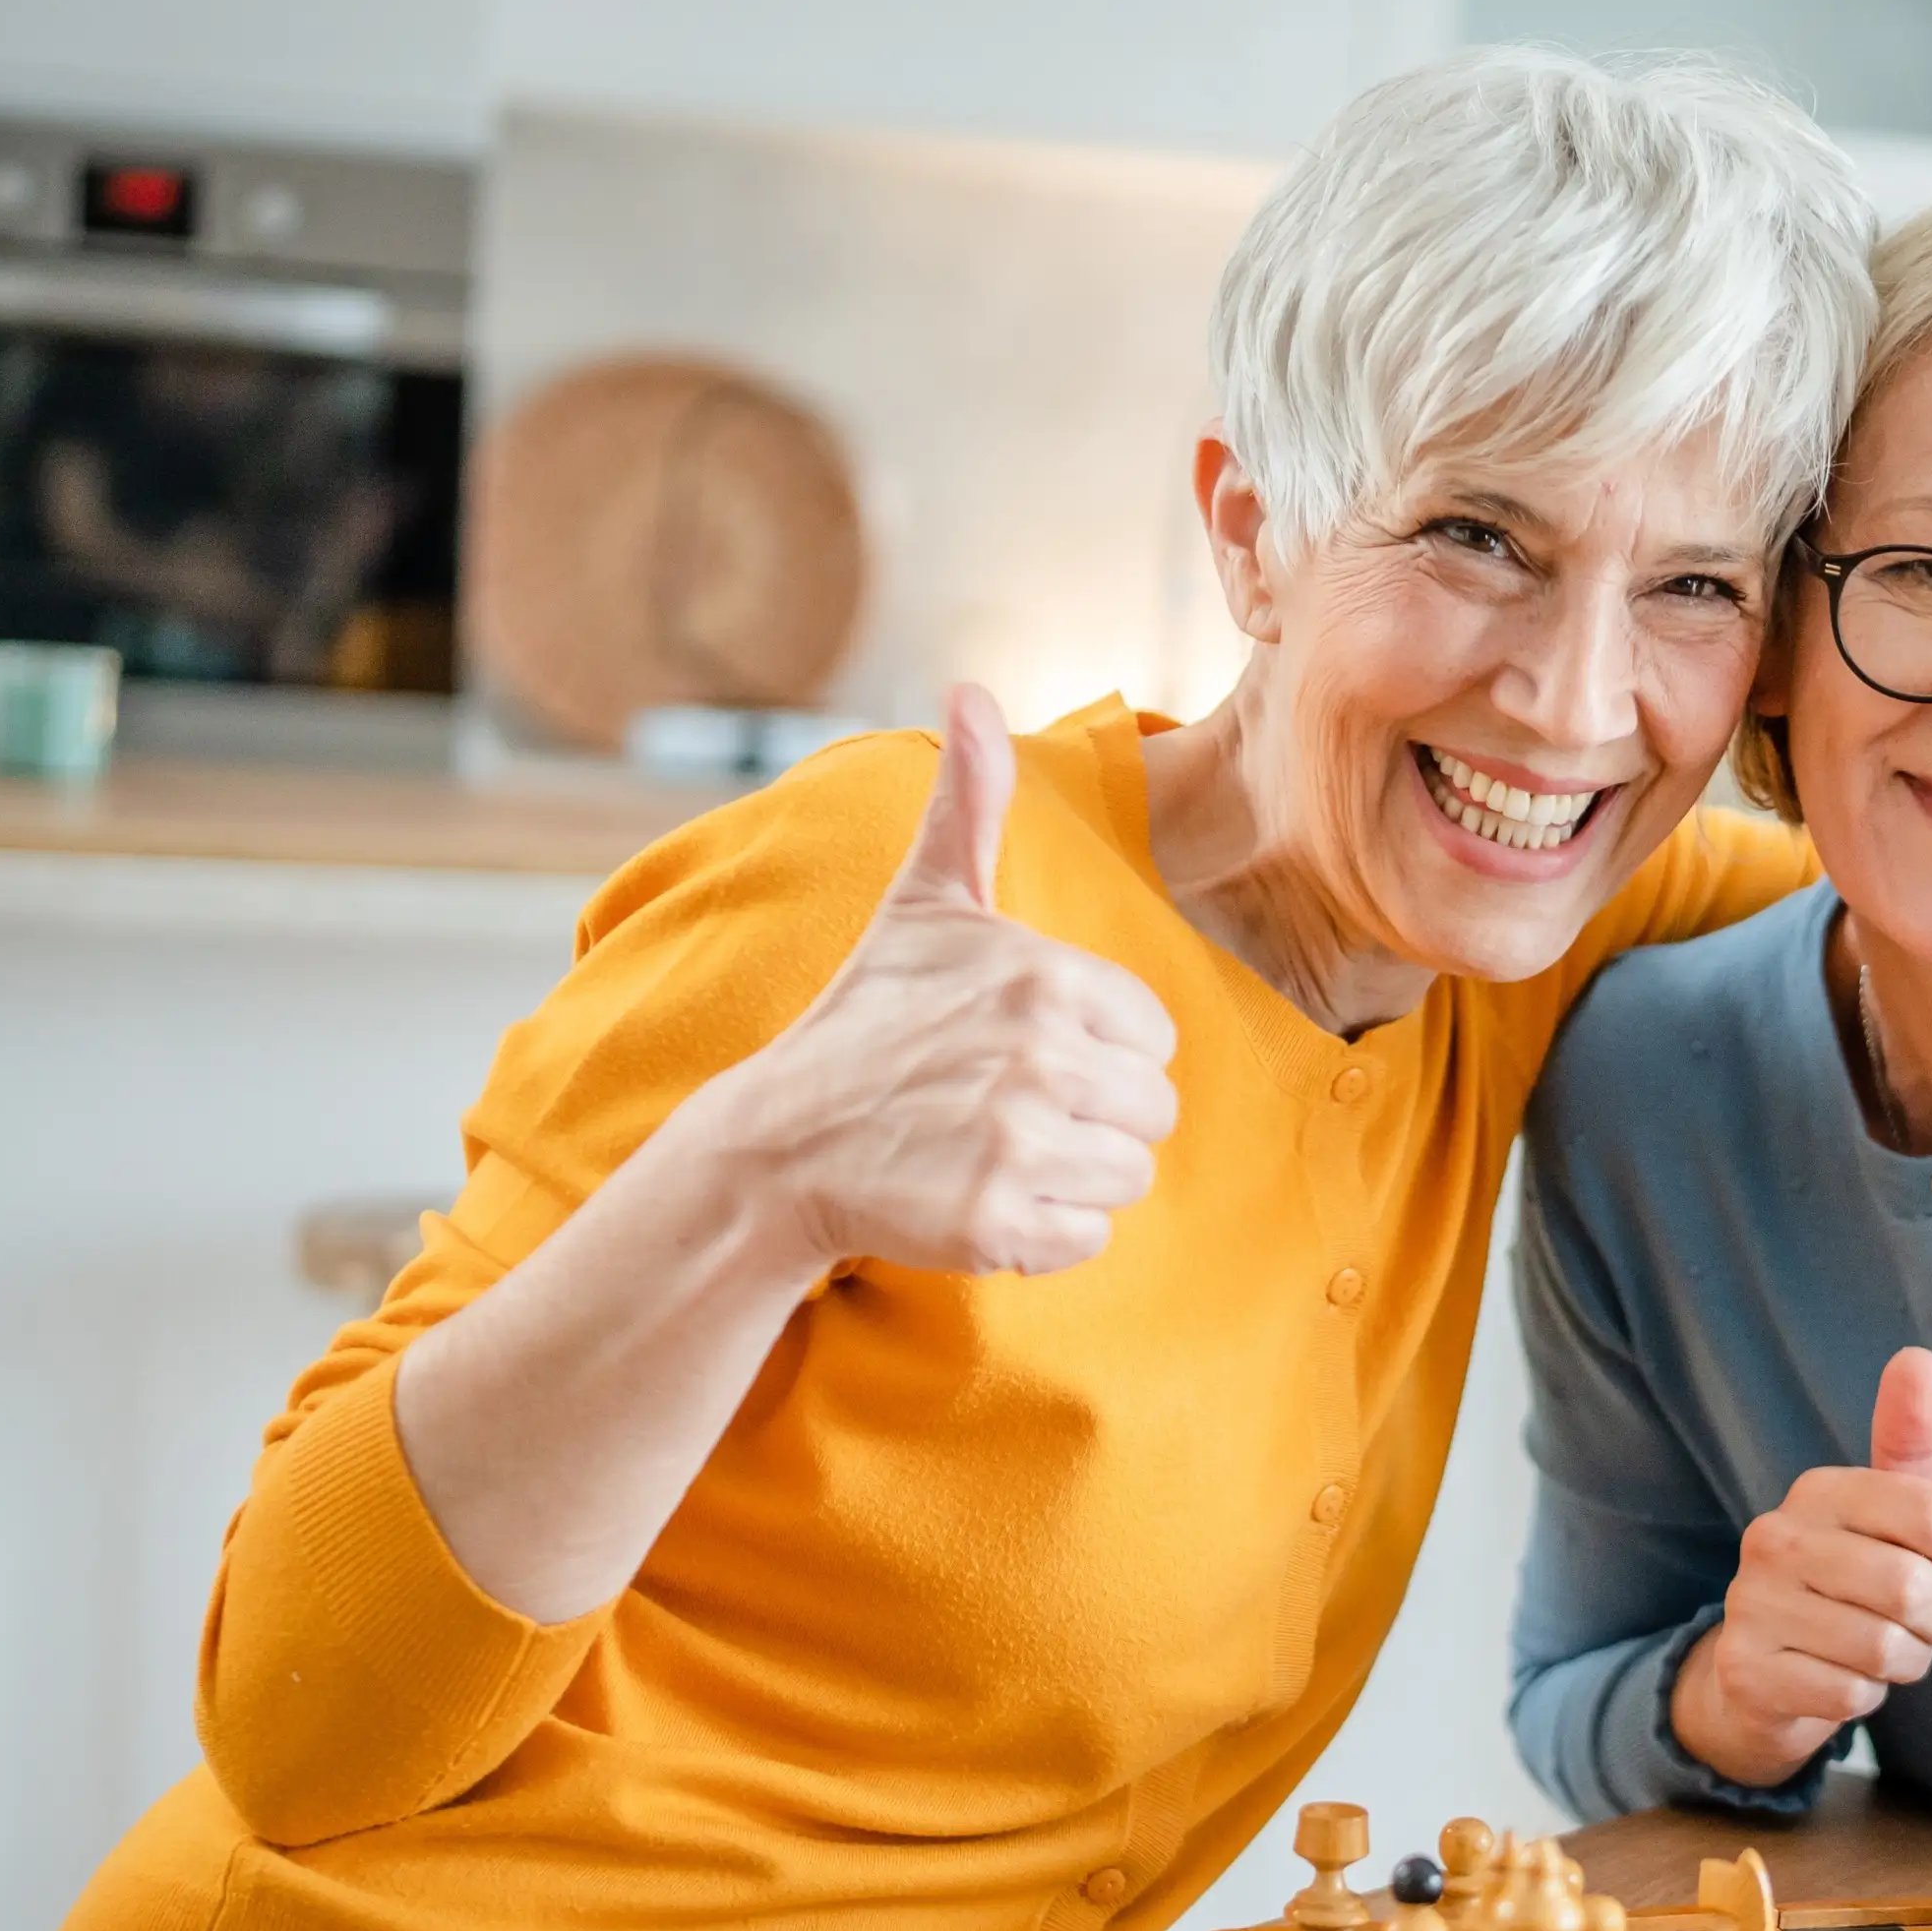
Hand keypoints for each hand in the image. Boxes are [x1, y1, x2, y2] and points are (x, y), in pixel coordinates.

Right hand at [696, 683, 1180, 1275]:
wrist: (779, 1142)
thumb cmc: (869, 1017)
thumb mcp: (926, 903)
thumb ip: (972, 804)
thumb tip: (970, 690)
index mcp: (1044, 976)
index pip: (1153, 1038)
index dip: (1099, 1051)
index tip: (1023, 1049)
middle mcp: (1038, 1056)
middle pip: (1151, 1111)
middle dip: (1089, 1117)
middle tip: (1002, 1106)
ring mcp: (1016, 1143)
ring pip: (1126, 1177)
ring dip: (1070, 1177)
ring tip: (990, 1149)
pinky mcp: (996, 1223)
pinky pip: (1085, 1240)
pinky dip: (1042, 1233)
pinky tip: (979, 1198)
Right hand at [1669, 1346, 1931, 1780]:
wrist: (1758, 1675)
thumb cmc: (1844, 1584)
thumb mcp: (1883, 1513)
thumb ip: (1909, 1442)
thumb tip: (1919, 1357)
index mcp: (1821, 1490)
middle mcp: (1776, 1536)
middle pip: (1914, 1588)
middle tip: (1930, 1626)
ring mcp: (1752, 1603)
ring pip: (1887, 1650)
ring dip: (1907, 1664)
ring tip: (1882, 1652)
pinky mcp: (1746, 1669)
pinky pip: (1851, 1697)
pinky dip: (1865, 1698)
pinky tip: (1841, 1679)